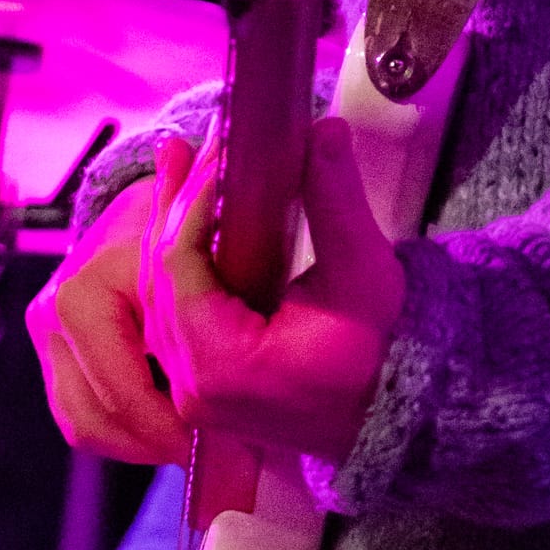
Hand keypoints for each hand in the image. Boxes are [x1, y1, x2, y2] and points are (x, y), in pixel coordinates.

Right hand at [25, 176, 192, 468]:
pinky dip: (123, 427)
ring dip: (138, 443)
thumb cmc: (181, 217)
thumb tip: (212, 223)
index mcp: (84, 293)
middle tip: (208, 451)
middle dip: (154, 442)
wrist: (145, 204)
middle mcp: (53, 314)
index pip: (121, 391)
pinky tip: (167, 425)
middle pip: (95, 417)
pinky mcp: (51, 353)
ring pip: (84, 424)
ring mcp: (46, 336)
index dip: (169, 425)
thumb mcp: (200, 245)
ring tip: (190, 443)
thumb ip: (209, 277)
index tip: (217, 437)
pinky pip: (82, 412)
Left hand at [142, 116, 407, 466]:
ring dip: (171, 227)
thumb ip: (336, 201)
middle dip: (176, 205)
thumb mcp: (364, 273)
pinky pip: (175, 311)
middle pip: (159, 278)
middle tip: (193, 146)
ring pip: (160, 294)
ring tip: (181, 164)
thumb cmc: (380, 355)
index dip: (193, 202)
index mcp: (221, 364)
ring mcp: (194, 388)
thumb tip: (323, 131)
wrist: (391, 417)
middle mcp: (193, 384)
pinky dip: (180, 259)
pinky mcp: (205, 382)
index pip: (178, 266)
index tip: (222, 151)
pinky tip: (191, 217)